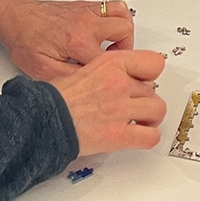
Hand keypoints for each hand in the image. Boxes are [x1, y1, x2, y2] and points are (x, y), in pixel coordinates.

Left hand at [0, 0, 133, 79]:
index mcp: (76, 41)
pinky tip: (106, 34)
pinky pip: (114, 6)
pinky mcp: (87, 6)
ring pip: (124, 14)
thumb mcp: (42, 70)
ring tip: (114, 46)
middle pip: (125, 31)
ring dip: (124, 31)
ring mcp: (88, 11)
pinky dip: (118, 19)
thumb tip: (92, 86)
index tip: (112, 81)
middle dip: (125, 50)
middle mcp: (85, 22)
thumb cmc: (25, 41)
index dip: (116, 74)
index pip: (111, 60)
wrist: (16, 18)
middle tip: (114, 62)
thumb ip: (70, 79)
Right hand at [51, 50, 165, 155]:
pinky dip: (148, 138)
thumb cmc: (55, 98)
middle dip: (144, 99)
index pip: (153, 63)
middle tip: (133, 105)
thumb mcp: (82, 69)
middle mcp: (118, 83)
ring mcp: (120, 108)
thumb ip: (107, 71)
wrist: (42, 119)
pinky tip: (138, 136)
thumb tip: (122, 77)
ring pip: (157, 110)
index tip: (145, 81)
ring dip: (150, 117)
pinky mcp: (118, 134)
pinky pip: (150, 136)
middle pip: (152, 89)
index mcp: (110, 63)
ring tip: (140, 121)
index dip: (150, 74)